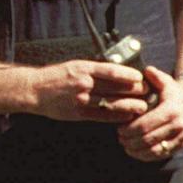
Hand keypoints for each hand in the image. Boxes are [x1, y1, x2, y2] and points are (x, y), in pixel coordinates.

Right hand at [29, 59, 150, 121]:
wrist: (34, 90)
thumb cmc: (55, 76)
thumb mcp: (73, 65)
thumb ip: (93, 69)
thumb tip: (117, 72)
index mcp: (83, 68)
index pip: (112, 71)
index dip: (129, 75)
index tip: (141, 78)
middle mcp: (83, 83)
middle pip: (116, 88)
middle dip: (134, 91)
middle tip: (147, 92)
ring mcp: (81, 99)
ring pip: (112, 103)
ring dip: (130, 106)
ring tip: (143, 107)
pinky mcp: (78, 113)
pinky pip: (103, 116)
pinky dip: (117, 117)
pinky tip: (127, 116)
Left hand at [117, 66, 182, 161]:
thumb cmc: (174, 90)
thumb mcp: (166, 80)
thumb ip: (155, 75)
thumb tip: (146, 70)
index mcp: (171, 111)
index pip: (145, 125)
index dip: (129, 129)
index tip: (118, 129)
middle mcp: (178, 126)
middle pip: (148, 139)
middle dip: (130, 141)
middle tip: (119, 138)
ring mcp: (181, 137)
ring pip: (156, 150)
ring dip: (137, 150)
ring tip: (125, 145)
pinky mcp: (182, 145)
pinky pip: (163, 155)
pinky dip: (148, 156)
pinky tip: (136, 152)